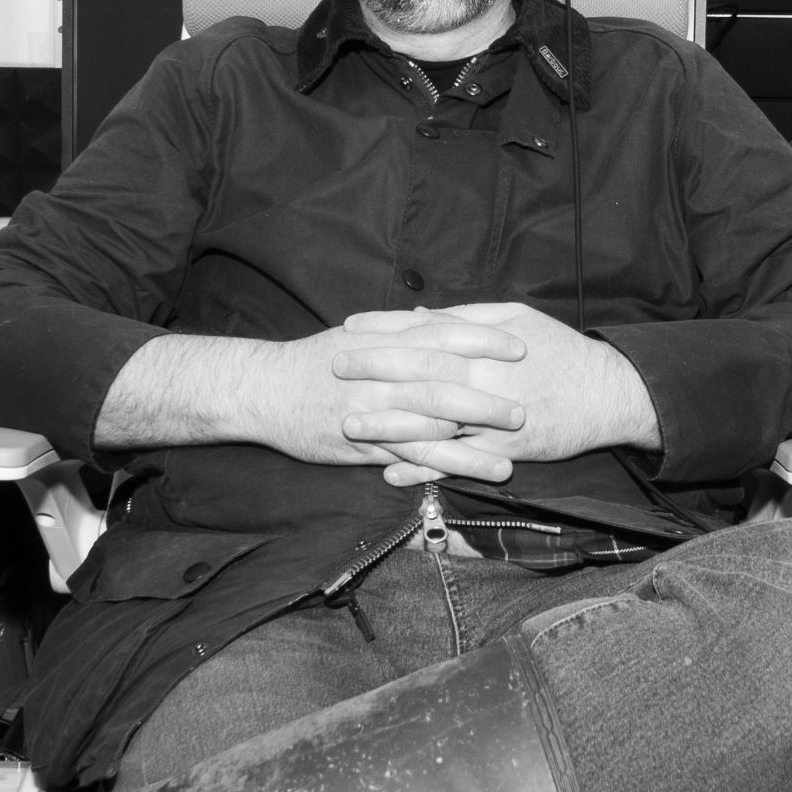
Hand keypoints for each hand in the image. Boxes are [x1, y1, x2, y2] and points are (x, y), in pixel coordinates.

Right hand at [92, 313, 529, 470]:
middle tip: (528, 403)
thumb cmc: (312, 362)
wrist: (263, 391)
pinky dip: (445, 467)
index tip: (518, 343)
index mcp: (382, 344)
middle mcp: (381, 378)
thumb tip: (431, 316)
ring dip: (475, 440)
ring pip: (431, 428)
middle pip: (444, 385)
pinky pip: (410, 459)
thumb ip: (395, 328)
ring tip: (515, 450)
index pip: (441, 337)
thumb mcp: (354, 335)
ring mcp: (372, 415)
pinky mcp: (364, 448)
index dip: (482, 340)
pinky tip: (473, 474)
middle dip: (488, 396)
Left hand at [337, 303, 657, 486]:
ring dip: (386, 425)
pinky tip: (390, 473)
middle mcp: (483, 377)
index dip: (384, 329)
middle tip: (333, 368)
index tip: (350, 327)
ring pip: (431, 421)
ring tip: (348, 425)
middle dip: (373, 370)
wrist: (609, 393)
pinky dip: (422, 469)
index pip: (423, 331)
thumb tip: (423, 312)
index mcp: (483, 343)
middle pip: (418, 372)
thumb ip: (467, 316)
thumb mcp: (518, 319)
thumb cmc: (562, 351)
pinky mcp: (503, 450)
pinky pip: (456, 462)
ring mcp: (491, 417)